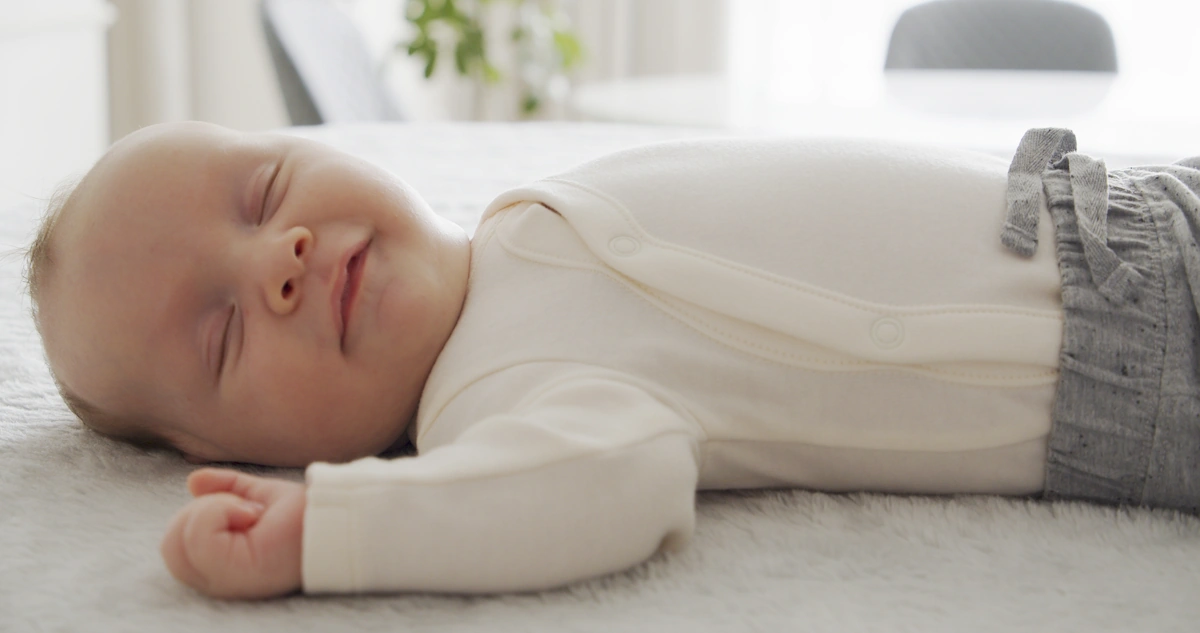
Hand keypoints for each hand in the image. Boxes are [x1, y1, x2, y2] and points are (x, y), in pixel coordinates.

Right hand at [161, 468, 306, 599]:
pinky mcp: (233, 575)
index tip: (242, 511)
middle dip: (197, 512)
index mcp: (218, 567)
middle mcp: (217, 581)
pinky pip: (197, 538)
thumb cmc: (302, 514)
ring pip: (177, 541)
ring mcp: (223, 583)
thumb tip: (193, 481)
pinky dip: (218, 511)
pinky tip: (252, 515)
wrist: (332, 519)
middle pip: (169, 546)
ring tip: (250, 513)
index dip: (197, 517)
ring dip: (210, 510)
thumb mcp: (256, 495)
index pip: (173, 547)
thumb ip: (225, 489)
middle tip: (243, 509)